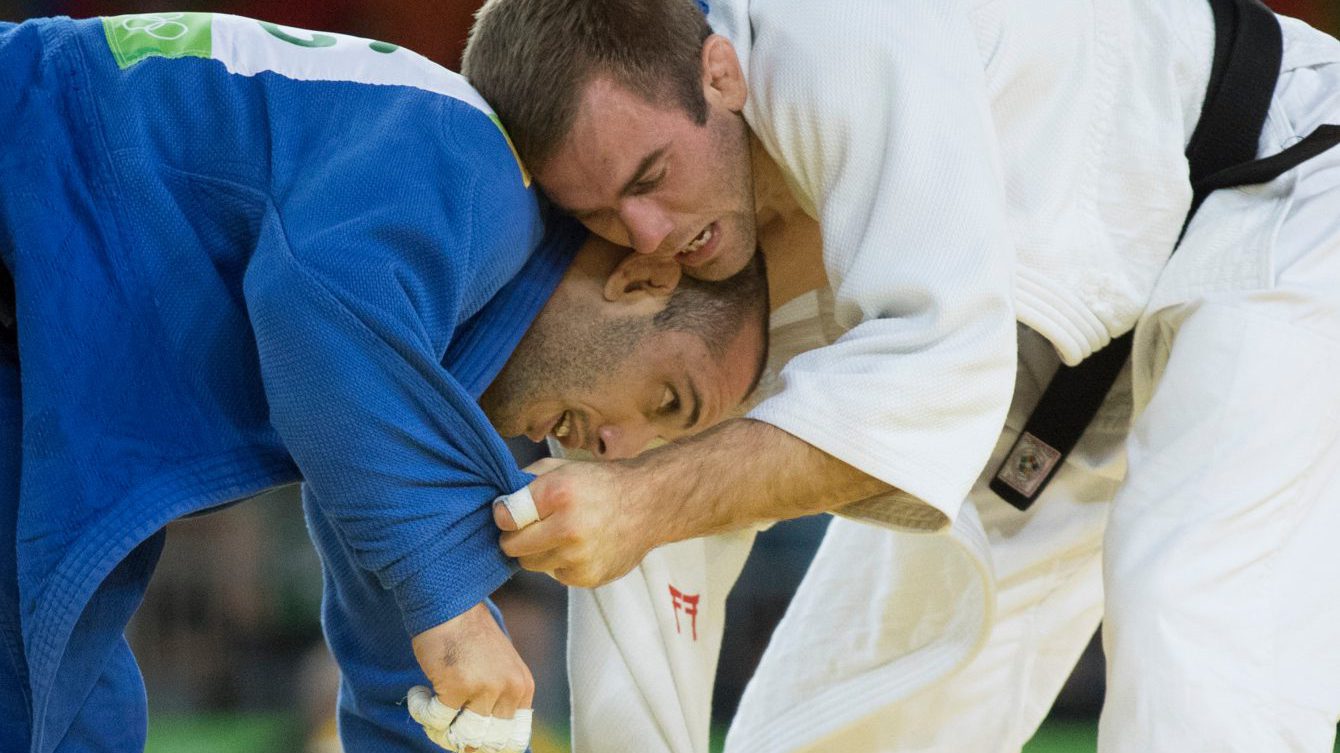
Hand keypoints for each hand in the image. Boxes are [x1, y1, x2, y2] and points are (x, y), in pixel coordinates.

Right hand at [409, 603, 533, 751]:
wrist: (449, 604)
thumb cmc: (469, 634)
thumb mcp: (499, 665)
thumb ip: (498, 697)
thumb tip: (479, 740)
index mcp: (523, 686)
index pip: (515, 739)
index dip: (491, 746)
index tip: (470, 740)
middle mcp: (508, 689)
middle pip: (488, 742)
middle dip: (464, 741)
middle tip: (446, 724)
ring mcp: (484, 689)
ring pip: (462, 736)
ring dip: (441, 729)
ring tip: (431, 707)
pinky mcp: (456, 686)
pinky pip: (436, 720)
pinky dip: (422, 711)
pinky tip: (419, 693)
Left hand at [494, 460, 662, 587]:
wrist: (650, 504)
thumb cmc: (600, 483)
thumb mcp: (561, 468)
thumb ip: (525, 481)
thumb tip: (493, 500)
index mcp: (560, 493)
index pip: (505, 517)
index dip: (503, 514)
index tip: (509, 512)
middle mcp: (569, 527)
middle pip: (512, 546)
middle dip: (516, 537)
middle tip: (530, 526)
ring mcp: (580, 556)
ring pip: (531, 564)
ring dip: (538, 551)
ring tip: (560, 534)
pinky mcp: (588, 577)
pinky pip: (556, 575)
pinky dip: (561, 563)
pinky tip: (580, 546)